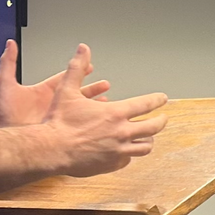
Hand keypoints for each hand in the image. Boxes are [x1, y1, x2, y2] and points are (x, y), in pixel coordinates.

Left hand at [0, 40, 109, 127]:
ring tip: (106, 101)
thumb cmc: (1, 110)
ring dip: (92, 105)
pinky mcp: (56, 129)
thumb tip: (10, 44)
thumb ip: (8, 62)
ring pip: (79, 109)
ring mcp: (54, 117)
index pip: (65, 78)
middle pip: (76, 93)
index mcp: (43, 90)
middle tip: (105, 84)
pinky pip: (75, 124)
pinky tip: (97, 120)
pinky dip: (87, 121)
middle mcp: (51, 103)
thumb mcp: (5, 82)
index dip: (78, 71)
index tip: (90, 65)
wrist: (1, 131)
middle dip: (92, 89)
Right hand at [42, 43, 167, 176]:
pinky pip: (128, 161)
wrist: (51, 149)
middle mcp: (122, 132)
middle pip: (153, 127)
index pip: (145, 104)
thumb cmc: (59, 121)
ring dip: (148, 140)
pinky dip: (129, 155)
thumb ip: (77, 68)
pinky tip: (126, 152)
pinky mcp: (112, 164)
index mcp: (115, 113)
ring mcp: (119, 151)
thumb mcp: (67, 89)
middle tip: (162, 119)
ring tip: (148, 137)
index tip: (162, 99)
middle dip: (161, 121)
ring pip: (144, 147)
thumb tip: (83, 49)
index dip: (157, 100)